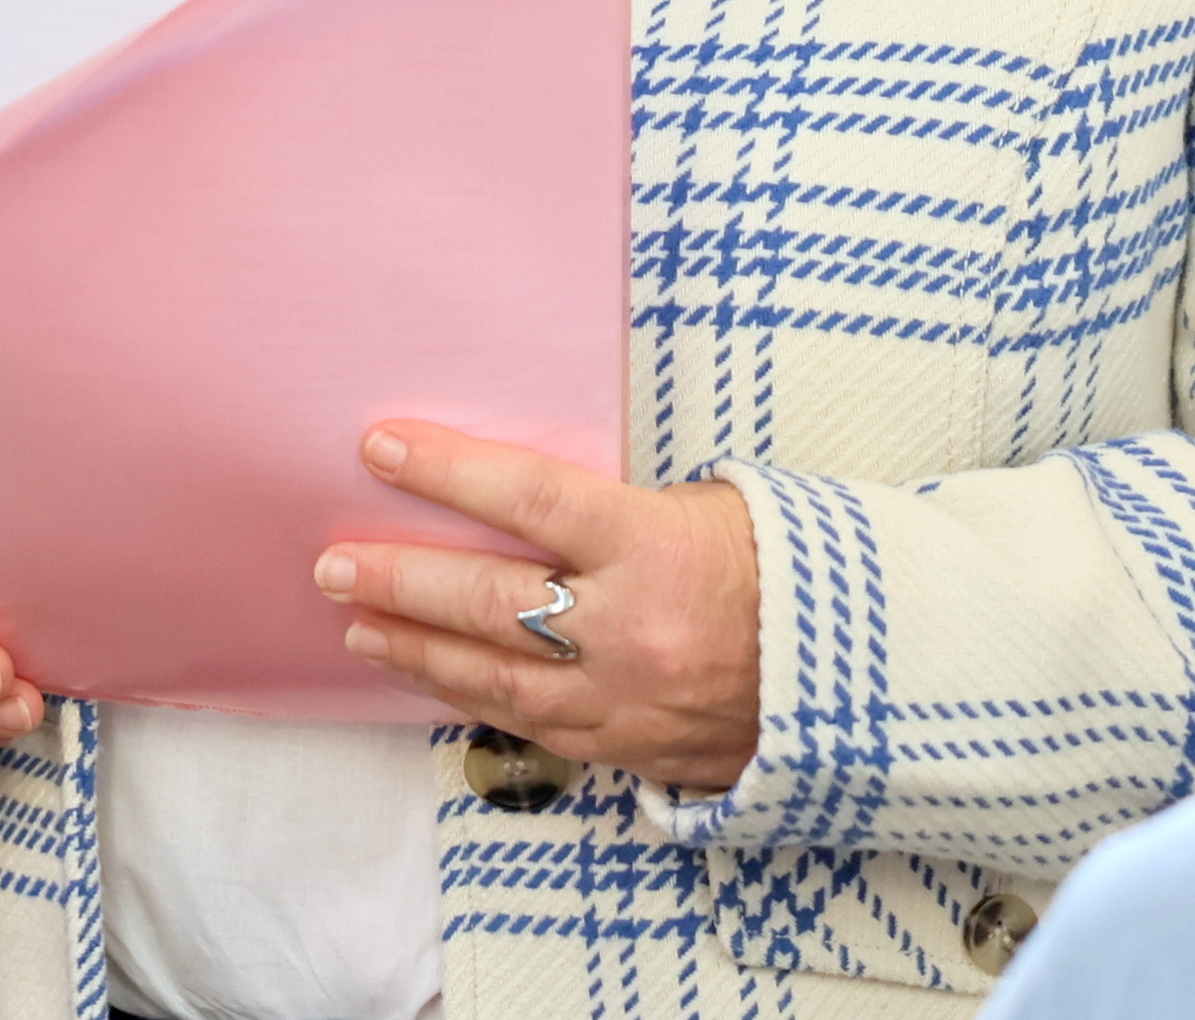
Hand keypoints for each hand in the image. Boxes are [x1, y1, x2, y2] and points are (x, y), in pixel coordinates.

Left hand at [321, 422, 763, 794]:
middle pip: (488, 599)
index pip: (529, 498)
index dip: (449, 470)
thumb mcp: (717, 505)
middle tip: (333, 566)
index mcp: (654, 547)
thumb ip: (623, 503)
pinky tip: (427, 677)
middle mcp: (628, 629)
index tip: (382, 447)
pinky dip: (469, 697)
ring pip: (493, 676)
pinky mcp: (625, 747)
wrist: (861, 678)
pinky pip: (529, 723)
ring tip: (356, 626)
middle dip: (401, 580)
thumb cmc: (784, 568)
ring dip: (415, 649)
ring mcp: (623, 699)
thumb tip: (534, 493)